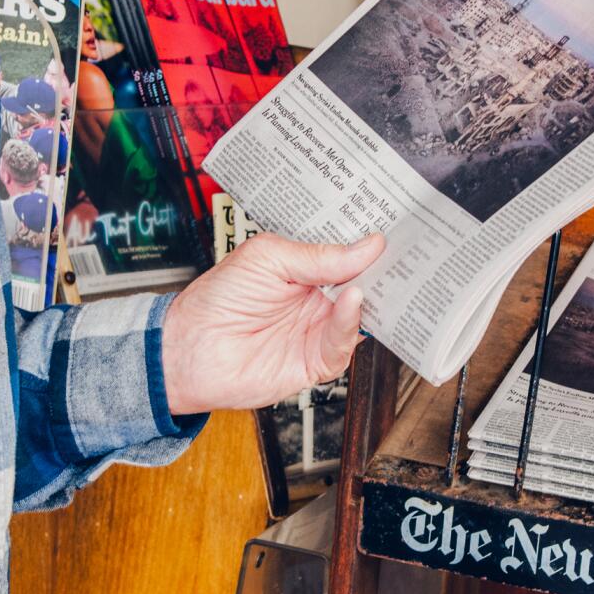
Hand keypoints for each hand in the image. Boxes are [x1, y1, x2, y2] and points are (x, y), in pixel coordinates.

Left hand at [160, 230, 385, 413]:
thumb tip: (367, 246)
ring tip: (374, 279)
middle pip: (363, 286)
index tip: (392, 232)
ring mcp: (317, 331)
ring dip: (372, 299)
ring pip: (361, 317)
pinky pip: (343, 345)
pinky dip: (351, 324)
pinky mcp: (315, 361)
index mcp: (306, 270)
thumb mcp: (268, 258)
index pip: (349, 256)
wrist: (189, 349)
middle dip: (383, 273)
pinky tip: (351, 303)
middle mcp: (316, 300)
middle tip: (405, 257)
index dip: (369, 246)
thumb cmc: (216, 300)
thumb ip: (318, 256)